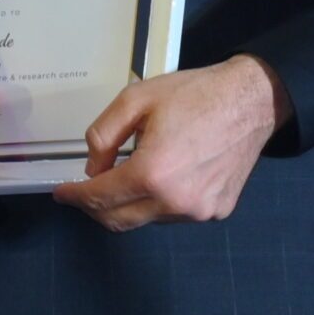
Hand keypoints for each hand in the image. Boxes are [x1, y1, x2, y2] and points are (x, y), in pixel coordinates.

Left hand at [53, 55, 289, 231]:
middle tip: (84, 189)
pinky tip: (164, 175)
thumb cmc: (196, 95)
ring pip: (146, 218)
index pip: (100, 198)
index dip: (75, 197)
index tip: (62, 193)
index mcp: (153, 173)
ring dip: (130, 203)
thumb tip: (92, 168)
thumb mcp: (136, 99)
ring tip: (132, 170)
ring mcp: (198, 212)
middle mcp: (176, 201)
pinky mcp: (215, 212)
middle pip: (118, 220)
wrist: (251, 102)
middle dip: (94, 207)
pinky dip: (158, 201)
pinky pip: (174, 214)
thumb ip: (104, 135)